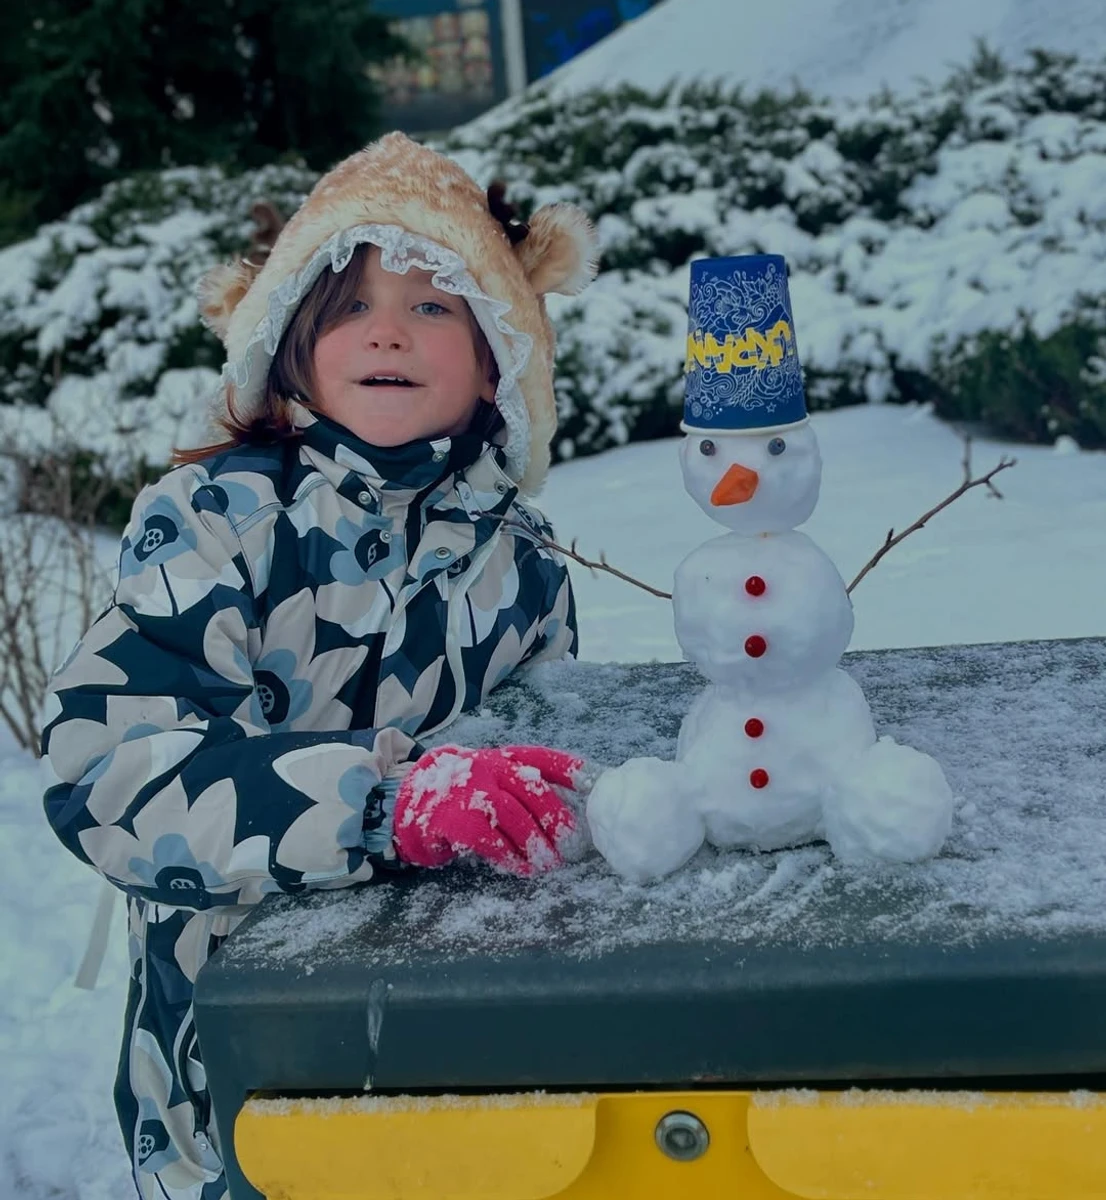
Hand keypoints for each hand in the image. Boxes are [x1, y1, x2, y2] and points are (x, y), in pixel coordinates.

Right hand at [392, 744, 582, 875]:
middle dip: (555, 818)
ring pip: (513, 814)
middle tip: (570, 844)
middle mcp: (488, 767)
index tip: (594, 783)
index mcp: (503, 758)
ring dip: (534, 842)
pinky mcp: (453, 817)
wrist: (407, 802)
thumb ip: (520, 788)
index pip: (543, 758)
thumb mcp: (490, 780)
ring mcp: (470, 790)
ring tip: (548, 863)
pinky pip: (488, 838)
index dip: (570, 770)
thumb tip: (565, 816)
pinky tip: (520, 867)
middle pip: (532, 789)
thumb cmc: (461, 796)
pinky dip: (508, 855)